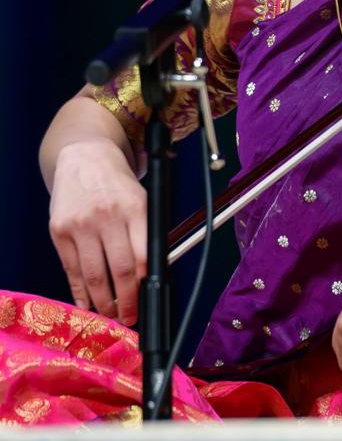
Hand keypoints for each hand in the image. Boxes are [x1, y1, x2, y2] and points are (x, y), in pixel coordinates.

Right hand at [48, 139, 146, 325]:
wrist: (85, 156)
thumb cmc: (117, 183)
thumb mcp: (141, 199)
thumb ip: (145, 232)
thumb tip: (151, 274)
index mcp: (133, 207)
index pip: (143, 255)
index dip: (144, 285)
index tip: (146, 301)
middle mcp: (107, 215)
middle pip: (120, 270)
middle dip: (126, 301)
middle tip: (129, 316)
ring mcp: (80, 224)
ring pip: (93, 275)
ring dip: (103, 302)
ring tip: (110, 313)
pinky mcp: (59, 230)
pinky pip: (71, 269)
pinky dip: (79, 292)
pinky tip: (86, 304)